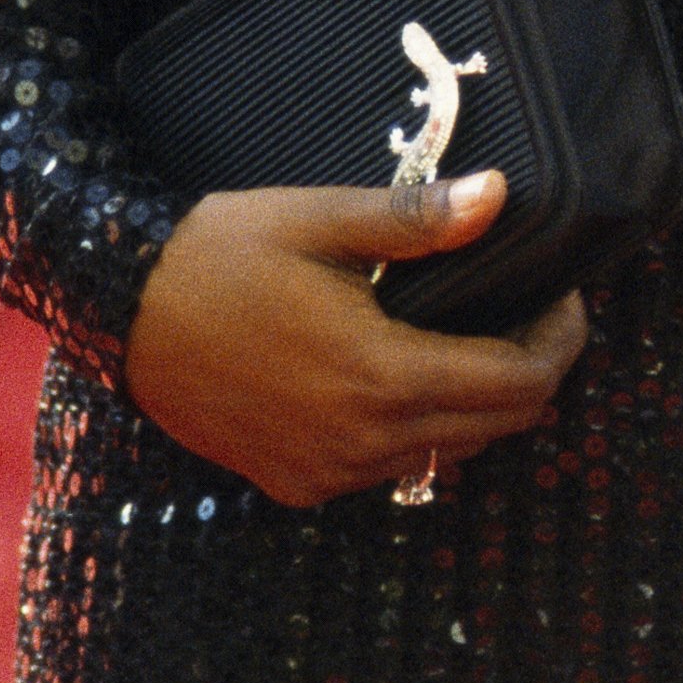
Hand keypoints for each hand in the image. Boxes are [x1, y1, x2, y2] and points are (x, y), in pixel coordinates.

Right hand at [124, 168, 585, 507]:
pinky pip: (391, 470)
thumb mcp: (318, 222)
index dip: (560, 341)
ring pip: (449, 453)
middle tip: (528, 315)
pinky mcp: (298, 486)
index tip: (562, 299)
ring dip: (478, 406)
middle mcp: (364, 441)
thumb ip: (416, 221)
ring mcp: (329, 473)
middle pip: (499, 426)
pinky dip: (418, 432)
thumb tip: (498, 196)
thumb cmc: (217, 256)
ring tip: (470, 341)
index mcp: (382, 375)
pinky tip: (398, 378)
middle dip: (533, 372)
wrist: (120, 316)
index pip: (520, 382)